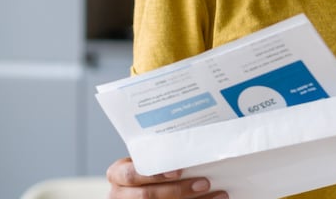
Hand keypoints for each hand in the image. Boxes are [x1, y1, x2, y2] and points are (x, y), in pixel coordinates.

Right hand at [106, 157, 225, 198]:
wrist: (142, 184)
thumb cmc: (147, 166)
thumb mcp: (146, 158)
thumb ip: (160, 153)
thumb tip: (196, 141)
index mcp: (117, 173)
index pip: (131, 175)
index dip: (154, 175)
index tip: (178, 171)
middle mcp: (119, 194)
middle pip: (148, 196)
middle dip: (178, 190)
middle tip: (205, 183)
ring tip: (218, 194)